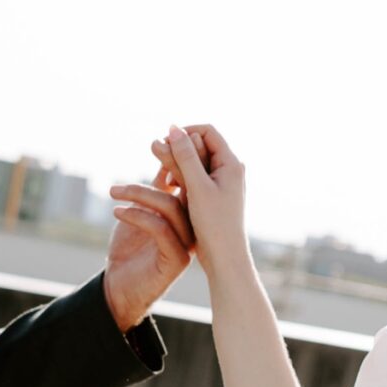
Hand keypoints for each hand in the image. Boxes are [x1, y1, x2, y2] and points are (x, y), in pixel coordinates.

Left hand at [102, 162, 194, 330]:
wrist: (118, 288)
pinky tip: (118, 211)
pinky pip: (161, 230)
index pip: (190, 182)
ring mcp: (187, 245)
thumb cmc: (129, 249)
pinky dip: (138, 216)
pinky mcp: (176, 261)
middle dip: (168, 167)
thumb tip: (165, 155)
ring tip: (114, 191)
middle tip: (148, 151)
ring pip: (172, 208)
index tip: (158, 142)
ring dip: (141, 194)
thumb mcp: (142, 210)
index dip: (178, 160)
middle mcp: (193, 229)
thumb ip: (157, 186)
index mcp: (188, 215)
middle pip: (187, 191)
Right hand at [148, 123, 247, 276]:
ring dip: (177, 163)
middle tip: (155, 151)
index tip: (164, 141)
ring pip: (196, 162)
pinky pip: (195, 178)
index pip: (207, 131)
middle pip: (201, 145)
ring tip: (162, 174)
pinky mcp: (213, 196)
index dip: (184, 132)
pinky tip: (169, 187)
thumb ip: (185, 157)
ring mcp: (222, 183)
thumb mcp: (197, 187)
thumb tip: (173, 128)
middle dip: (178, 147)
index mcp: (231, 163)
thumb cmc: (214, 224)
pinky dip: (181, 177)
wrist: (225, 258)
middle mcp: (229, 170)